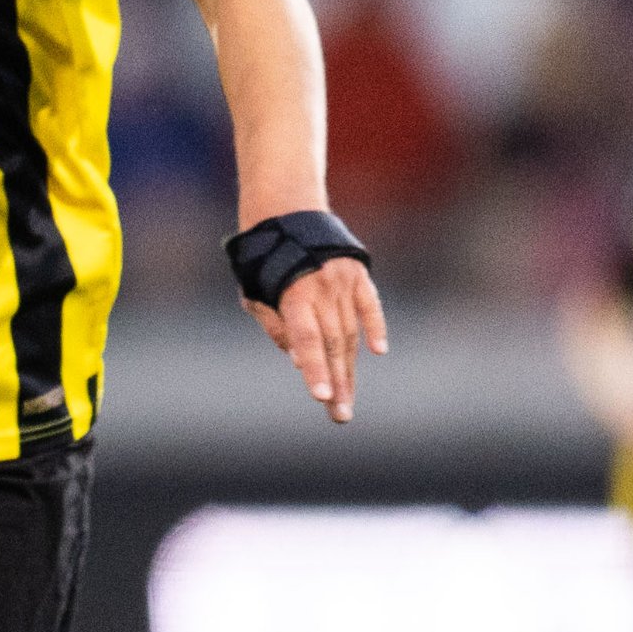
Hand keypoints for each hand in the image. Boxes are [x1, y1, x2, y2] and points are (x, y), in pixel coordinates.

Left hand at [246, 255, 388, 422]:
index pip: (306, 339)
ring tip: (348, 400)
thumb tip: (298, 359)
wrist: (285, 215)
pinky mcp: (359, 274)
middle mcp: (322, 289)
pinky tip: (378, 351)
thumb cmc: (262, 263)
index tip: (321, 396)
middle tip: (340, 415)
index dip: (313, 368)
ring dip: (350, 369)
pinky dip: (376, 326)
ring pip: (351, 333)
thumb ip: (276, 326)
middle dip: (337, 383)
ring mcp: (344, 281)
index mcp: (293, 295)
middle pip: (332, 344)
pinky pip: (371, 305)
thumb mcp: (254, 294)